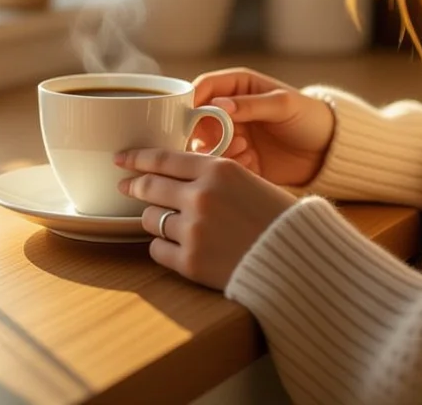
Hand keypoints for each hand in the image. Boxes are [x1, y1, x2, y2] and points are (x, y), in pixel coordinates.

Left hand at [116, 149, 295, 289]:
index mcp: (218, 170)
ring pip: (151, 219)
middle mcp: (201, 196)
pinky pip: (157, 250)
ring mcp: (193, 230)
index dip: (137, 158)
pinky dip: (164, 249)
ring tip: (167, 223)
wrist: (300, 264)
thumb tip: (177, 174)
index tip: (121, 159)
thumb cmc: (280, 220)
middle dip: (134, 186)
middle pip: (150, 186)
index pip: (163, 158)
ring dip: (155, 220)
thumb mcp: (249, 181)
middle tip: (126, 186)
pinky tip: (179, 248)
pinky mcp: (190, 262)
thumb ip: (213, 175)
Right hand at [188, 67, 335, 187]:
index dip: (192, 101)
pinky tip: (251, 162)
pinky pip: (221, 164)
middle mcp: (229, 110)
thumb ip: (250, 104)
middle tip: (220, 141)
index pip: (203, 88)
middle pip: (197, 119)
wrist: (328, 152)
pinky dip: (231, 165)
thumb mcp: (283, 105)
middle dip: (204, 132)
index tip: (189, 118)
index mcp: (238, 86)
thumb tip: (216, 105)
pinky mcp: (238, 159)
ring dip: (218, 150)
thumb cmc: (310, 117)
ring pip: (205, 144)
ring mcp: (232, 135)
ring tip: (245, 150)